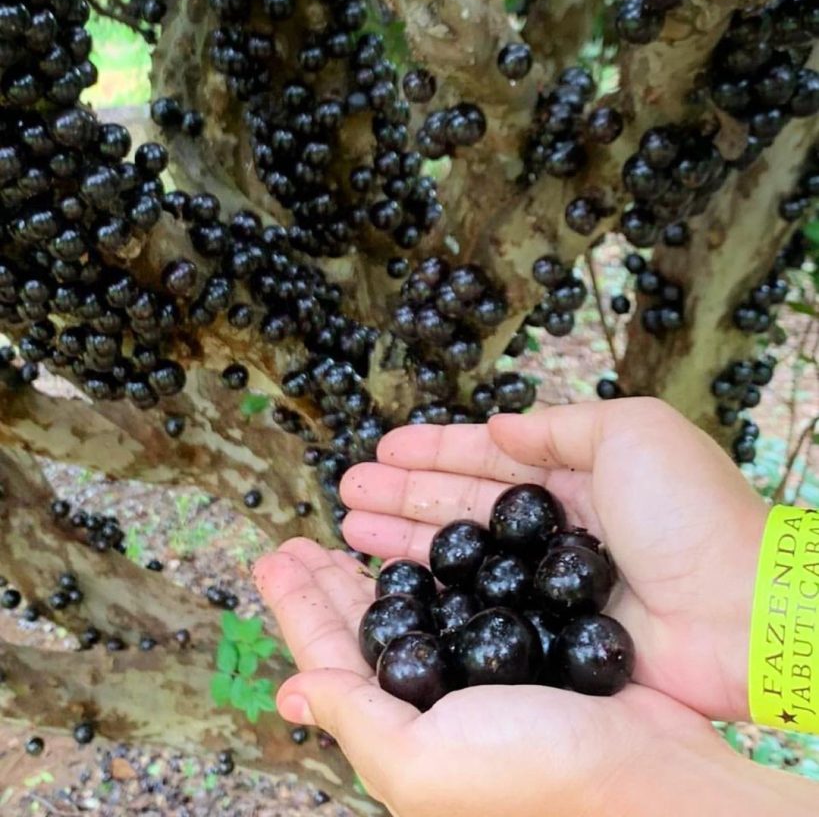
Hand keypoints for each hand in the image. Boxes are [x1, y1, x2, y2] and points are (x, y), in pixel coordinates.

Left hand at [254, 538, 725, 816]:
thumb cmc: (533, 771)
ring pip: (405, 608)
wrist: (647, 770)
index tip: (270, 556)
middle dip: (324, 582)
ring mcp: (471, 673)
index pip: (327, 658)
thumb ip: (354, 719)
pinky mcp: (514, 648)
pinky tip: (419, 549)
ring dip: (371, 570)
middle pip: (360, 628)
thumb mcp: (424, 759)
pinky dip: (430, 570)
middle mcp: (428, 702)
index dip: (295, 607)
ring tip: (343, 532)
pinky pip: (456, 598)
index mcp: (397, 730)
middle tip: (297, 538)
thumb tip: (289, 692)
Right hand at [340, 398, 766, 721]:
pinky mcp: (547, 635)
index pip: (489, 458)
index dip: (434, 450)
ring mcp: (548, 584)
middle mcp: (556, 528)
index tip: (384, 445)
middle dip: (402, 494)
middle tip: (346, 489)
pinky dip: (435, 596)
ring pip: (461, 557)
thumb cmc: (691, 511)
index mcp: (576, 474)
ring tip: (349, 527)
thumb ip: (559, 427)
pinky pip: (478, 609)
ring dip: (405, 539)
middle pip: (462, 506)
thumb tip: (499, 424)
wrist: (740, 611)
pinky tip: (393, 585)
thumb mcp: (632, 433)